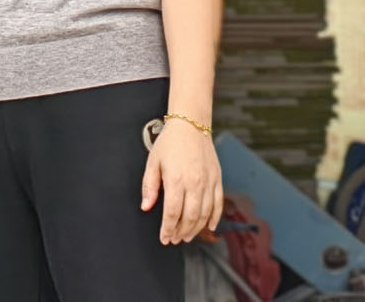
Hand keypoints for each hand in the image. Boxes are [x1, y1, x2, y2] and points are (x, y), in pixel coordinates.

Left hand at [141, 119, 222, 245]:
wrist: (191, 125)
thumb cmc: (170, 143)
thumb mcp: (153, 162)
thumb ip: (149, 186)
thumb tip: (146, 207)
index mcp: (176, 179)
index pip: (172, 212)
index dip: (168, 229)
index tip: (164, 238)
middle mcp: (194, 182)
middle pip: (189, 217)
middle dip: (181, 232)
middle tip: (174, 240)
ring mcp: (208, 182)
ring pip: (204, 213)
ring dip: (195, 229)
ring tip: (186, 236)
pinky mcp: (217, 179)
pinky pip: (218, 203)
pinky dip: (214, 218)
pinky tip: (208, 227)